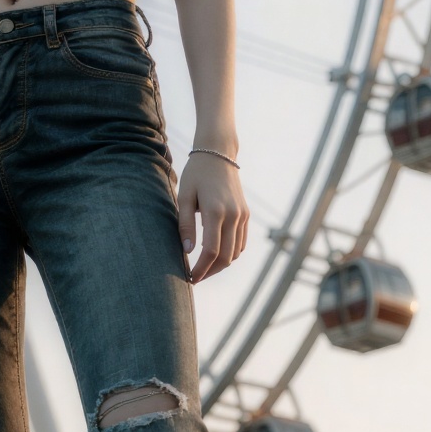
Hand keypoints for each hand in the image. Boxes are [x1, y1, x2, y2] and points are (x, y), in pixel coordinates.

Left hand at [178, 152, 248, 282]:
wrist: (218, 153)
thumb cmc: (196, 173)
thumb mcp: (184, 195)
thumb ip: (185, 223)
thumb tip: (187, 251)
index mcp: (216, 211)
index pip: (210, 251)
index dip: (201, 269)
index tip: (190, 278)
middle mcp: (233, 215)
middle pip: (225, 257)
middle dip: (210, 272)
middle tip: (195, 277)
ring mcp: (242, 215)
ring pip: (236, 252)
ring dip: (221, 264)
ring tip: (204, 267)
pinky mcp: (246, 214)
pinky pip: (241, 242)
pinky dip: (230, 252)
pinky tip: (216, 253)